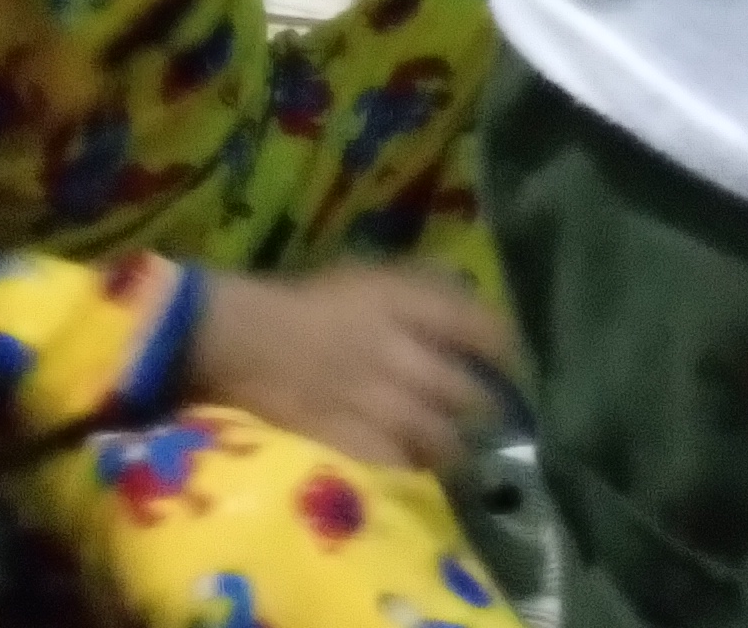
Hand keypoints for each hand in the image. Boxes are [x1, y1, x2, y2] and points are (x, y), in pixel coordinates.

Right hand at [186, 263, 515, 478]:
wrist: (238, 340)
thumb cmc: (302, 300)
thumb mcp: (368, 274)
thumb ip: (418, 287)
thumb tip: (463, 299)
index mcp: (407, 304)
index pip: (482, 328)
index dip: (504, 350)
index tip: (509, 363)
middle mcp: (403, 355)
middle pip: (468, 392)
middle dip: (485, 407)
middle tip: (491, 416)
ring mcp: (379, 406)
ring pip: (441, 438)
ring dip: (456, 447)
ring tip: (458, 451)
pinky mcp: (351, 446)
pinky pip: (401, 468)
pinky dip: (414, 472)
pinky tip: (415, 472)